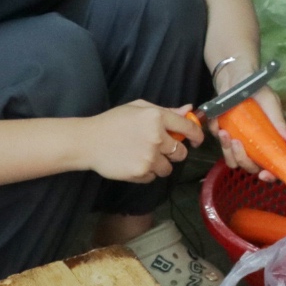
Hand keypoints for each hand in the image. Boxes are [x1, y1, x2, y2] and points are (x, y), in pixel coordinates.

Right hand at [83, 100, 202, 181]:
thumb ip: (166, 110)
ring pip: (168, 168)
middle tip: (161, 149)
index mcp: (157, 117)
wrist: (88, 141)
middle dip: (174, 152)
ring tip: (143, 156)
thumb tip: (189, 110)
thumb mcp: (138, 108)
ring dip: (160, 164)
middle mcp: (157, 137)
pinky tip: (133, 162)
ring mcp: (149, 156)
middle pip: (181, 153)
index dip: (196, 135)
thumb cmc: (113, 122)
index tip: (196, 140)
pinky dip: (147, 173)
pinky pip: (153, 177)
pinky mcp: (141, 172)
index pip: (188, 128)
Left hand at [216, 87, 285, 179]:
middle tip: (236, 142)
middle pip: (249, 166)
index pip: (271, 165)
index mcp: (268, 141)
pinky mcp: (222, 135)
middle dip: (242, 158)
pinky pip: (218, 142)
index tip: (264, 175)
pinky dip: (217, 132)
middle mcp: (253, 146)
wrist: (235, 77)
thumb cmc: (257, 90)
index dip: (269, 175)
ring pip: (231, 160)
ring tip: (225, 132)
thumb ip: (278, 121)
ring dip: (227, 150)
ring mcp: (237, 142)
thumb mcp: (269, 103)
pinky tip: (219, 120)